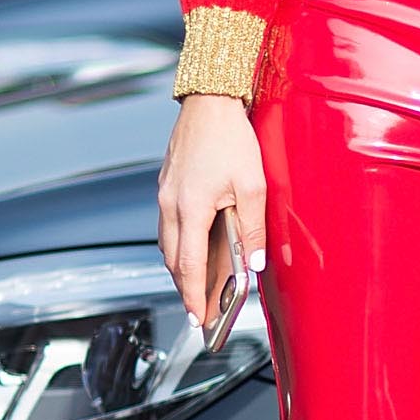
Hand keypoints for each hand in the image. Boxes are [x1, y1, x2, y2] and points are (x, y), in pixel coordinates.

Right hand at [157, 94, 267, 327]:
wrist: (209, 102)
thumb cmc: (230, 138)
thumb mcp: (253, 186)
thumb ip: (253, 229)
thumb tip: (255, 263)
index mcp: (190, 207)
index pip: (187, 264)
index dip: (193, 295)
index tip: (197, 317)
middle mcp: (170, 204)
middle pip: (172, 259)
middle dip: (185, 288)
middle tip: (199, 312)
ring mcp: (165, 195)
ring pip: (168, 243)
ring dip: (181, 267)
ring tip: (198, 288)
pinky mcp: (167, 186)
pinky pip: (169, 225)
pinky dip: (179, 245)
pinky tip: (194, 250)